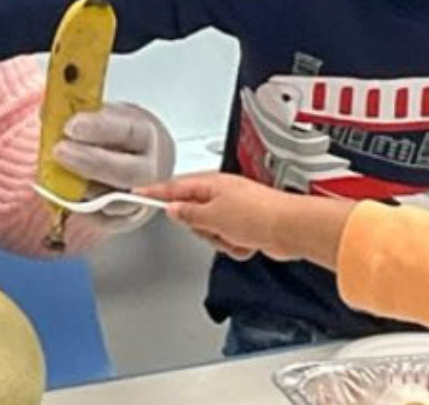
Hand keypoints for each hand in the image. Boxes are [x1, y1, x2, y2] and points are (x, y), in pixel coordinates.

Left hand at [55, 103, 175, 232]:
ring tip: (59, 174)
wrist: (144, 162)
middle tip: (59, 151)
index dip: (99, 129)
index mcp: (147, 135)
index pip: (128, 131)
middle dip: (90, 161)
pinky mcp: (127, 220)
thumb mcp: (109, 116)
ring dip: (84, 189)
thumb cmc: (121, 137)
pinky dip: (83, 209)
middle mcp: (150, 168)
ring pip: (115, 201)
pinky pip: (105, 220)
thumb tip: (48, 113)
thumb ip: (83, 115)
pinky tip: (67, 194)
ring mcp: (142, 198)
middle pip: (125, 171)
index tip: (71, 126)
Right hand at [140, 173, 352, 265]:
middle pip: (192, 214)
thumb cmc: (259, 214)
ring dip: (220, 240)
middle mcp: (223, 194)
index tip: (139, 194)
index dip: (155, 192)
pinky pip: (227, 241)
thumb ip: (189, 214)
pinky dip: (235, 245)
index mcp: (212, 183)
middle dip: (201, 228)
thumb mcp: (213, 216)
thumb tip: (174, 210)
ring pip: (209, 231)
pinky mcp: (246, 226)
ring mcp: (235, 210)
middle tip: (213, 229)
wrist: (290, 228)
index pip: (175, 187)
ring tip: (234, 237)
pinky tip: (246, 243)